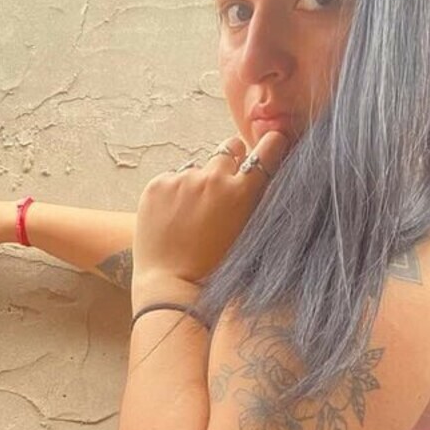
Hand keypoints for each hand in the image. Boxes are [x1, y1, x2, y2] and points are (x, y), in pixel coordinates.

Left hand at [131, 132, 290, 292]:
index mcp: (242, 192)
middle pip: (230, 147)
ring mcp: (182, 180)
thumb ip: (256, 203)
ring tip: (191, 214)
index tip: (271, 143)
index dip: (271, 145)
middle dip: (230, 161)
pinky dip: (173, 193)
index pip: (268, 150)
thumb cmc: (215, 271)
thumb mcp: (248, 236)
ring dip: (198, 182)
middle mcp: (214, 179)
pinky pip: (172, 178)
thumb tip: (262, 175)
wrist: (171, 287)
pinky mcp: (157, 185)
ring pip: (198, 166)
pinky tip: (172, 218)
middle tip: (222, 186)